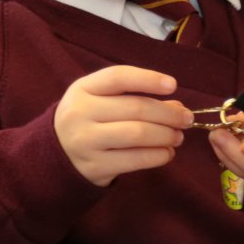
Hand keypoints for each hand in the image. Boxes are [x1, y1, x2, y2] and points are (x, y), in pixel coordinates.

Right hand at [55, 67, 191, 186]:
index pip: (118, 77)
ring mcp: (84, 141)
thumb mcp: (102, 101)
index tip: (173, 86)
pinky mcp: (93, 166)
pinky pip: (135, 160)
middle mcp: (79, 113)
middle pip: (135, 108)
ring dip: (166, 136)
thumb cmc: (89, 120)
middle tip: (187, 119)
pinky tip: (167, 153)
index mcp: (82, 89)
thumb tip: (177, 107)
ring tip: (178, 137)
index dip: (148, 79)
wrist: (56, 155)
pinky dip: (158, 156)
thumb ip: (136, 98)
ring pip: (138, 134)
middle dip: (169, 114)